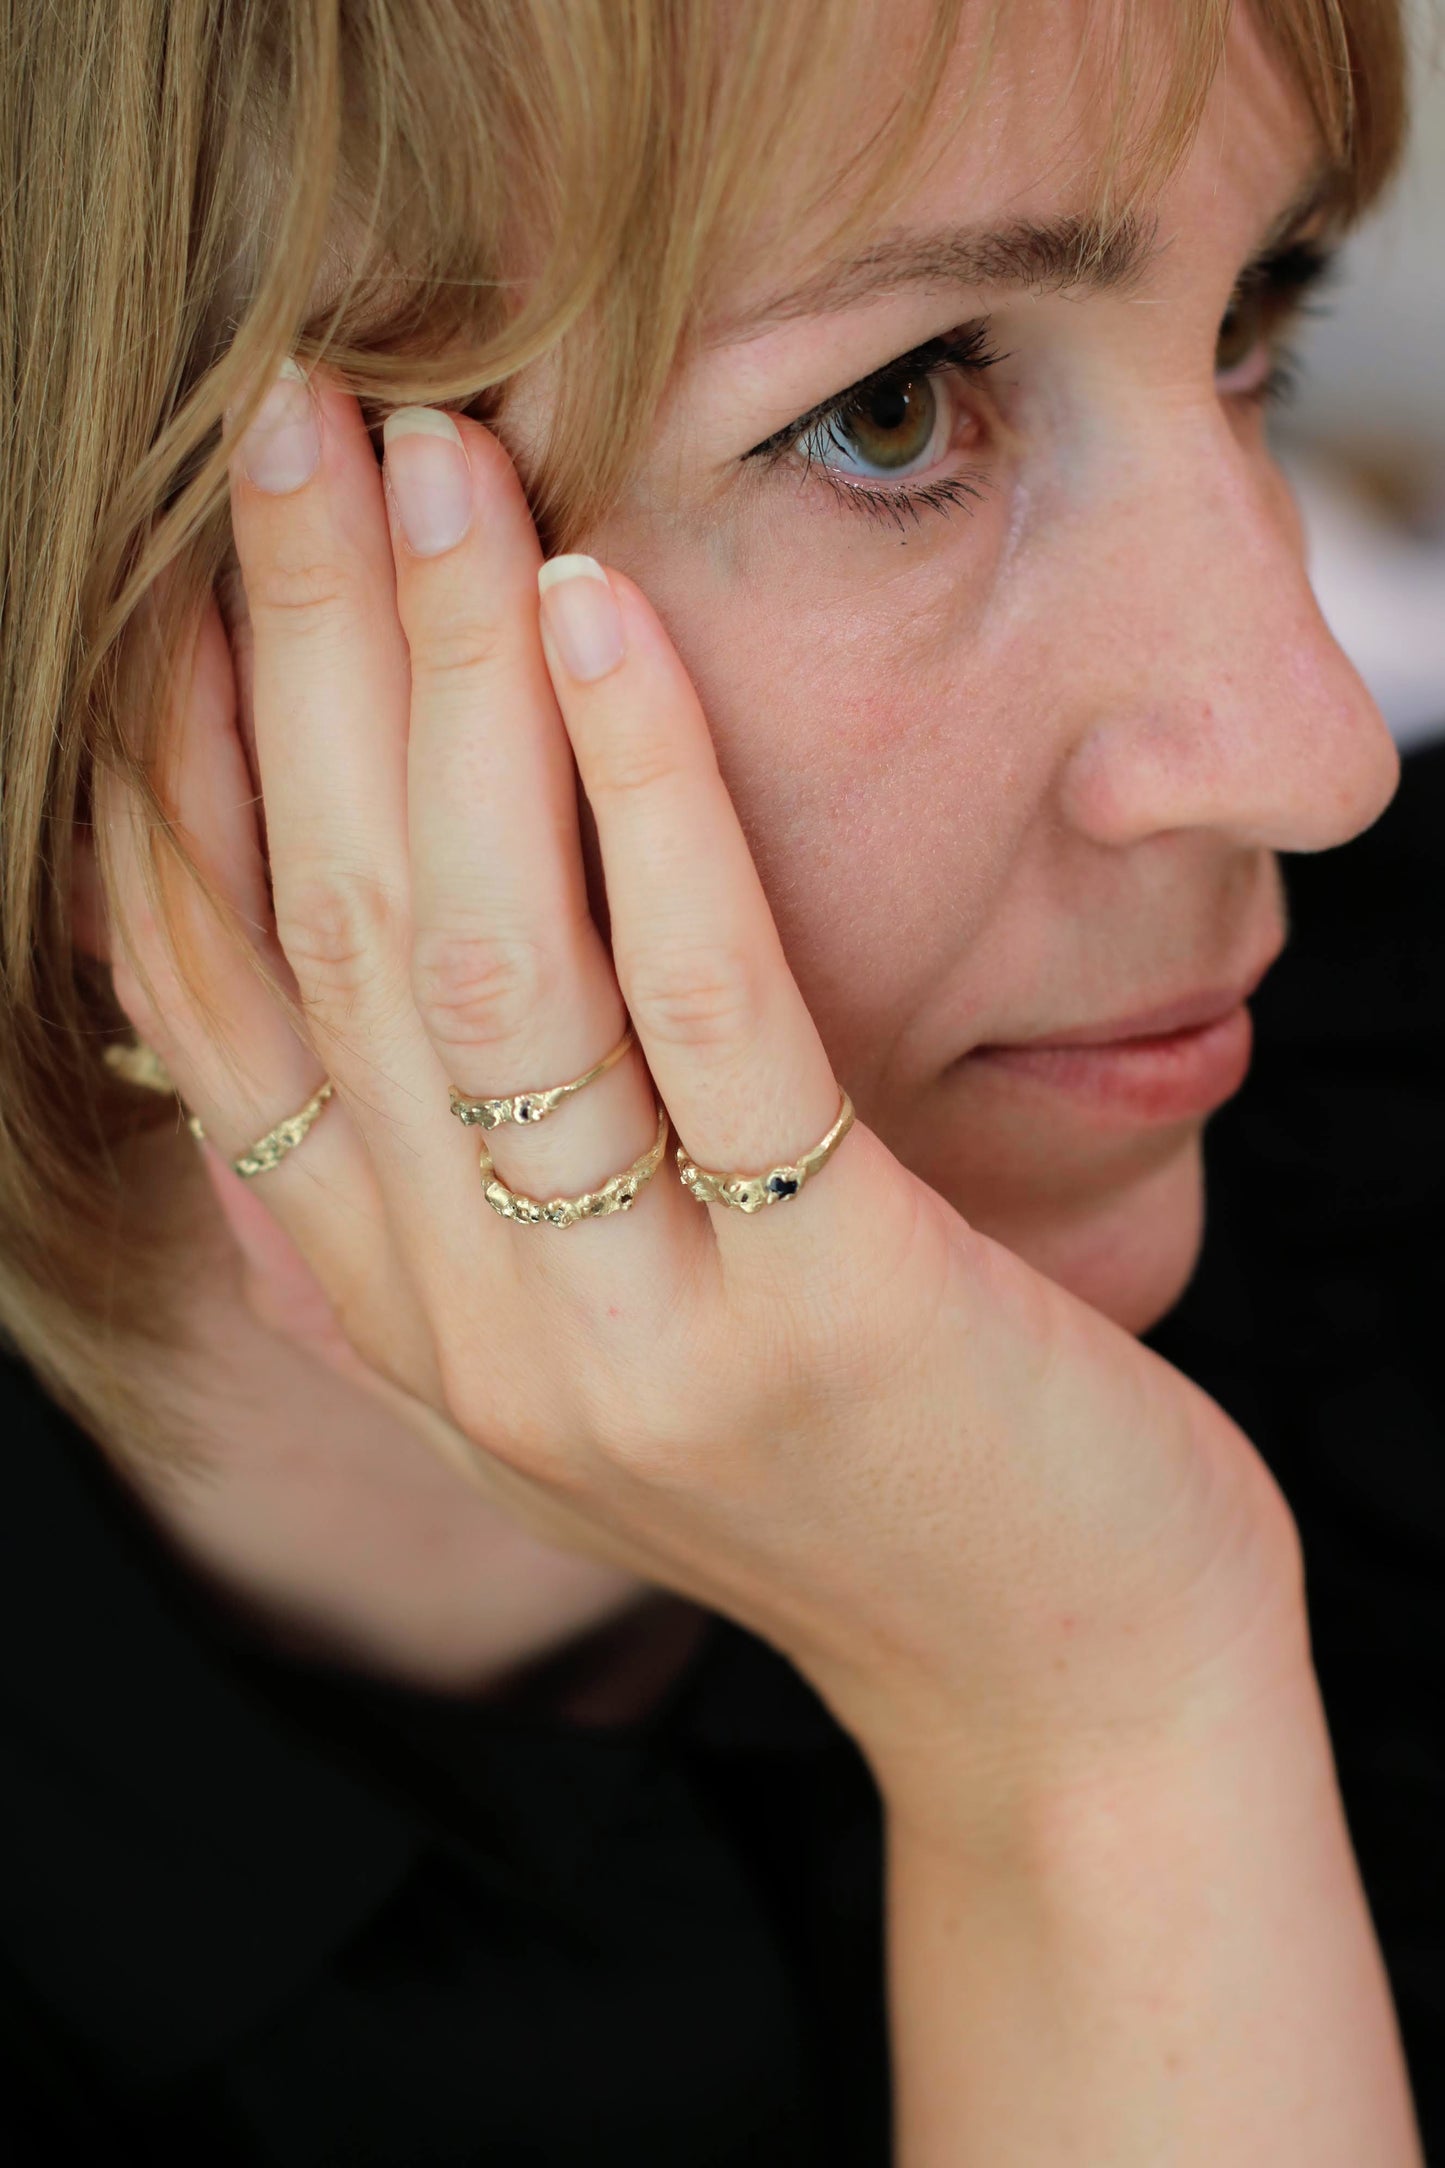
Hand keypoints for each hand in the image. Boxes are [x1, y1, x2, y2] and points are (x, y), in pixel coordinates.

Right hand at [101, 369, 1304, 1807]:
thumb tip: (290, 979)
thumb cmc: (845, 1449)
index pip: (220, 1007)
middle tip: (295, 419)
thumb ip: (439, 1195)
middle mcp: (469, 1334)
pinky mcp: (819, 1308)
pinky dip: (644, 797)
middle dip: (290, 654)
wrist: (1058, 1671)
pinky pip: (704, 1015)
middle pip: (334, 937)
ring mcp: (629, 1337)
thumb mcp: (592, 1334)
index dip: (172, 768)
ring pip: (484, 958)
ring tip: (442, 463)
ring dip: (442, 683)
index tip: (180, 564)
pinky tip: (605, 620)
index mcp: (400, 1323)